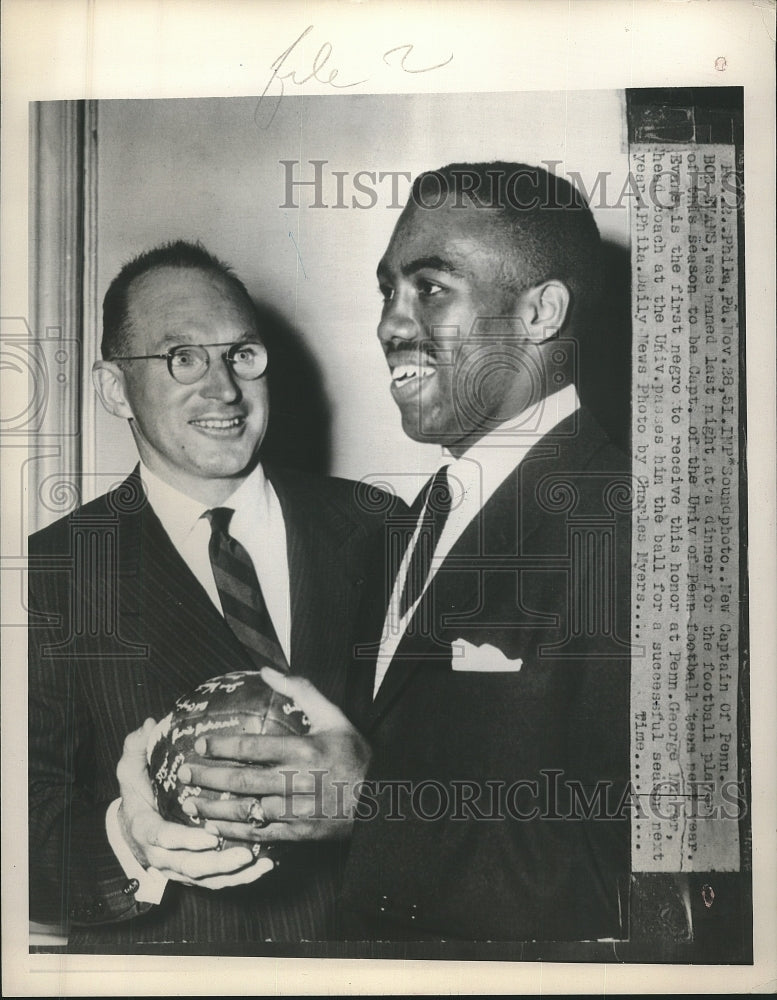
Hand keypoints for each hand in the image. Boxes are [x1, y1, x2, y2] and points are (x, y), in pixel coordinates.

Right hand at [116, 719, 274, 888]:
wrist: (131, 828)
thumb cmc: (136, 793)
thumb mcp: (130, 770)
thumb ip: (137, 748)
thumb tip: (150, 724)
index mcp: (146, 830)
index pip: (164, 839)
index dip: (187, 840)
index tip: (210, 835)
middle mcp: (161, 856)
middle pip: (190, 867)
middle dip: (218, 863)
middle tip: (245, 854)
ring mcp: (178, 869)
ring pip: (206, 879)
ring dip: (235, 874)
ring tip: (261, 863)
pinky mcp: (194, 875)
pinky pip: (217, 883)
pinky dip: (240, 879)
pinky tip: (265, 867)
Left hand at [176, 667, 370, 843]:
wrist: (380, 798)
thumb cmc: (354, 754)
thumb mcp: (334, 716)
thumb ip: (301, 690)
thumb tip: (267, 670)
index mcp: (303, 751)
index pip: (252, 747)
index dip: (221, 746)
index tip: (200, 743)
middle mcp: (297, 781)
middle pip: (241, 780)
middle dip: (207, 777)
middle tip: (184, 773)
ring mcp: (297, 810)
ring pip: (246, 811)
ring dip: (214, 808)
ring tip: (190, 802)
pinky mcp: (299, 833)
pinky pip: (260, 833)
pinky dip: (234, 831)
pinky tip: (215, 827)